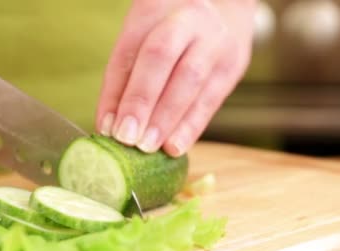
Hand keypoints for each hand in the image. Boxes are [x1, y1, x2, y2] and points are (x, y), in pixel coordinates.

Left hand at [96, 0, 254, 156]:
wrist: (226, 9)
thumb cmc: (171, 29)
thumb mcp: (143, 36)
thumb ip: (126, 74)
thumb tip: (110, 124)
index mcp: (155, 7)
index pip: (129, 50)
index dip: (116, 91)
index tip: (107, 126)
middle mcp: (187, 19)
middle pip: (160, 57)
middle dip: (141, 101)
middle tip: (128, 138)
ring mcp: (214, 40)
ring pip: (189, 80)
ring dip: (166, 119)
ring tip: (148, 147)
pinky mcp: (233, 65)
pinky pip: (211, 99)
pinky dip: (190, 126)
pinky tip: (175, 147)